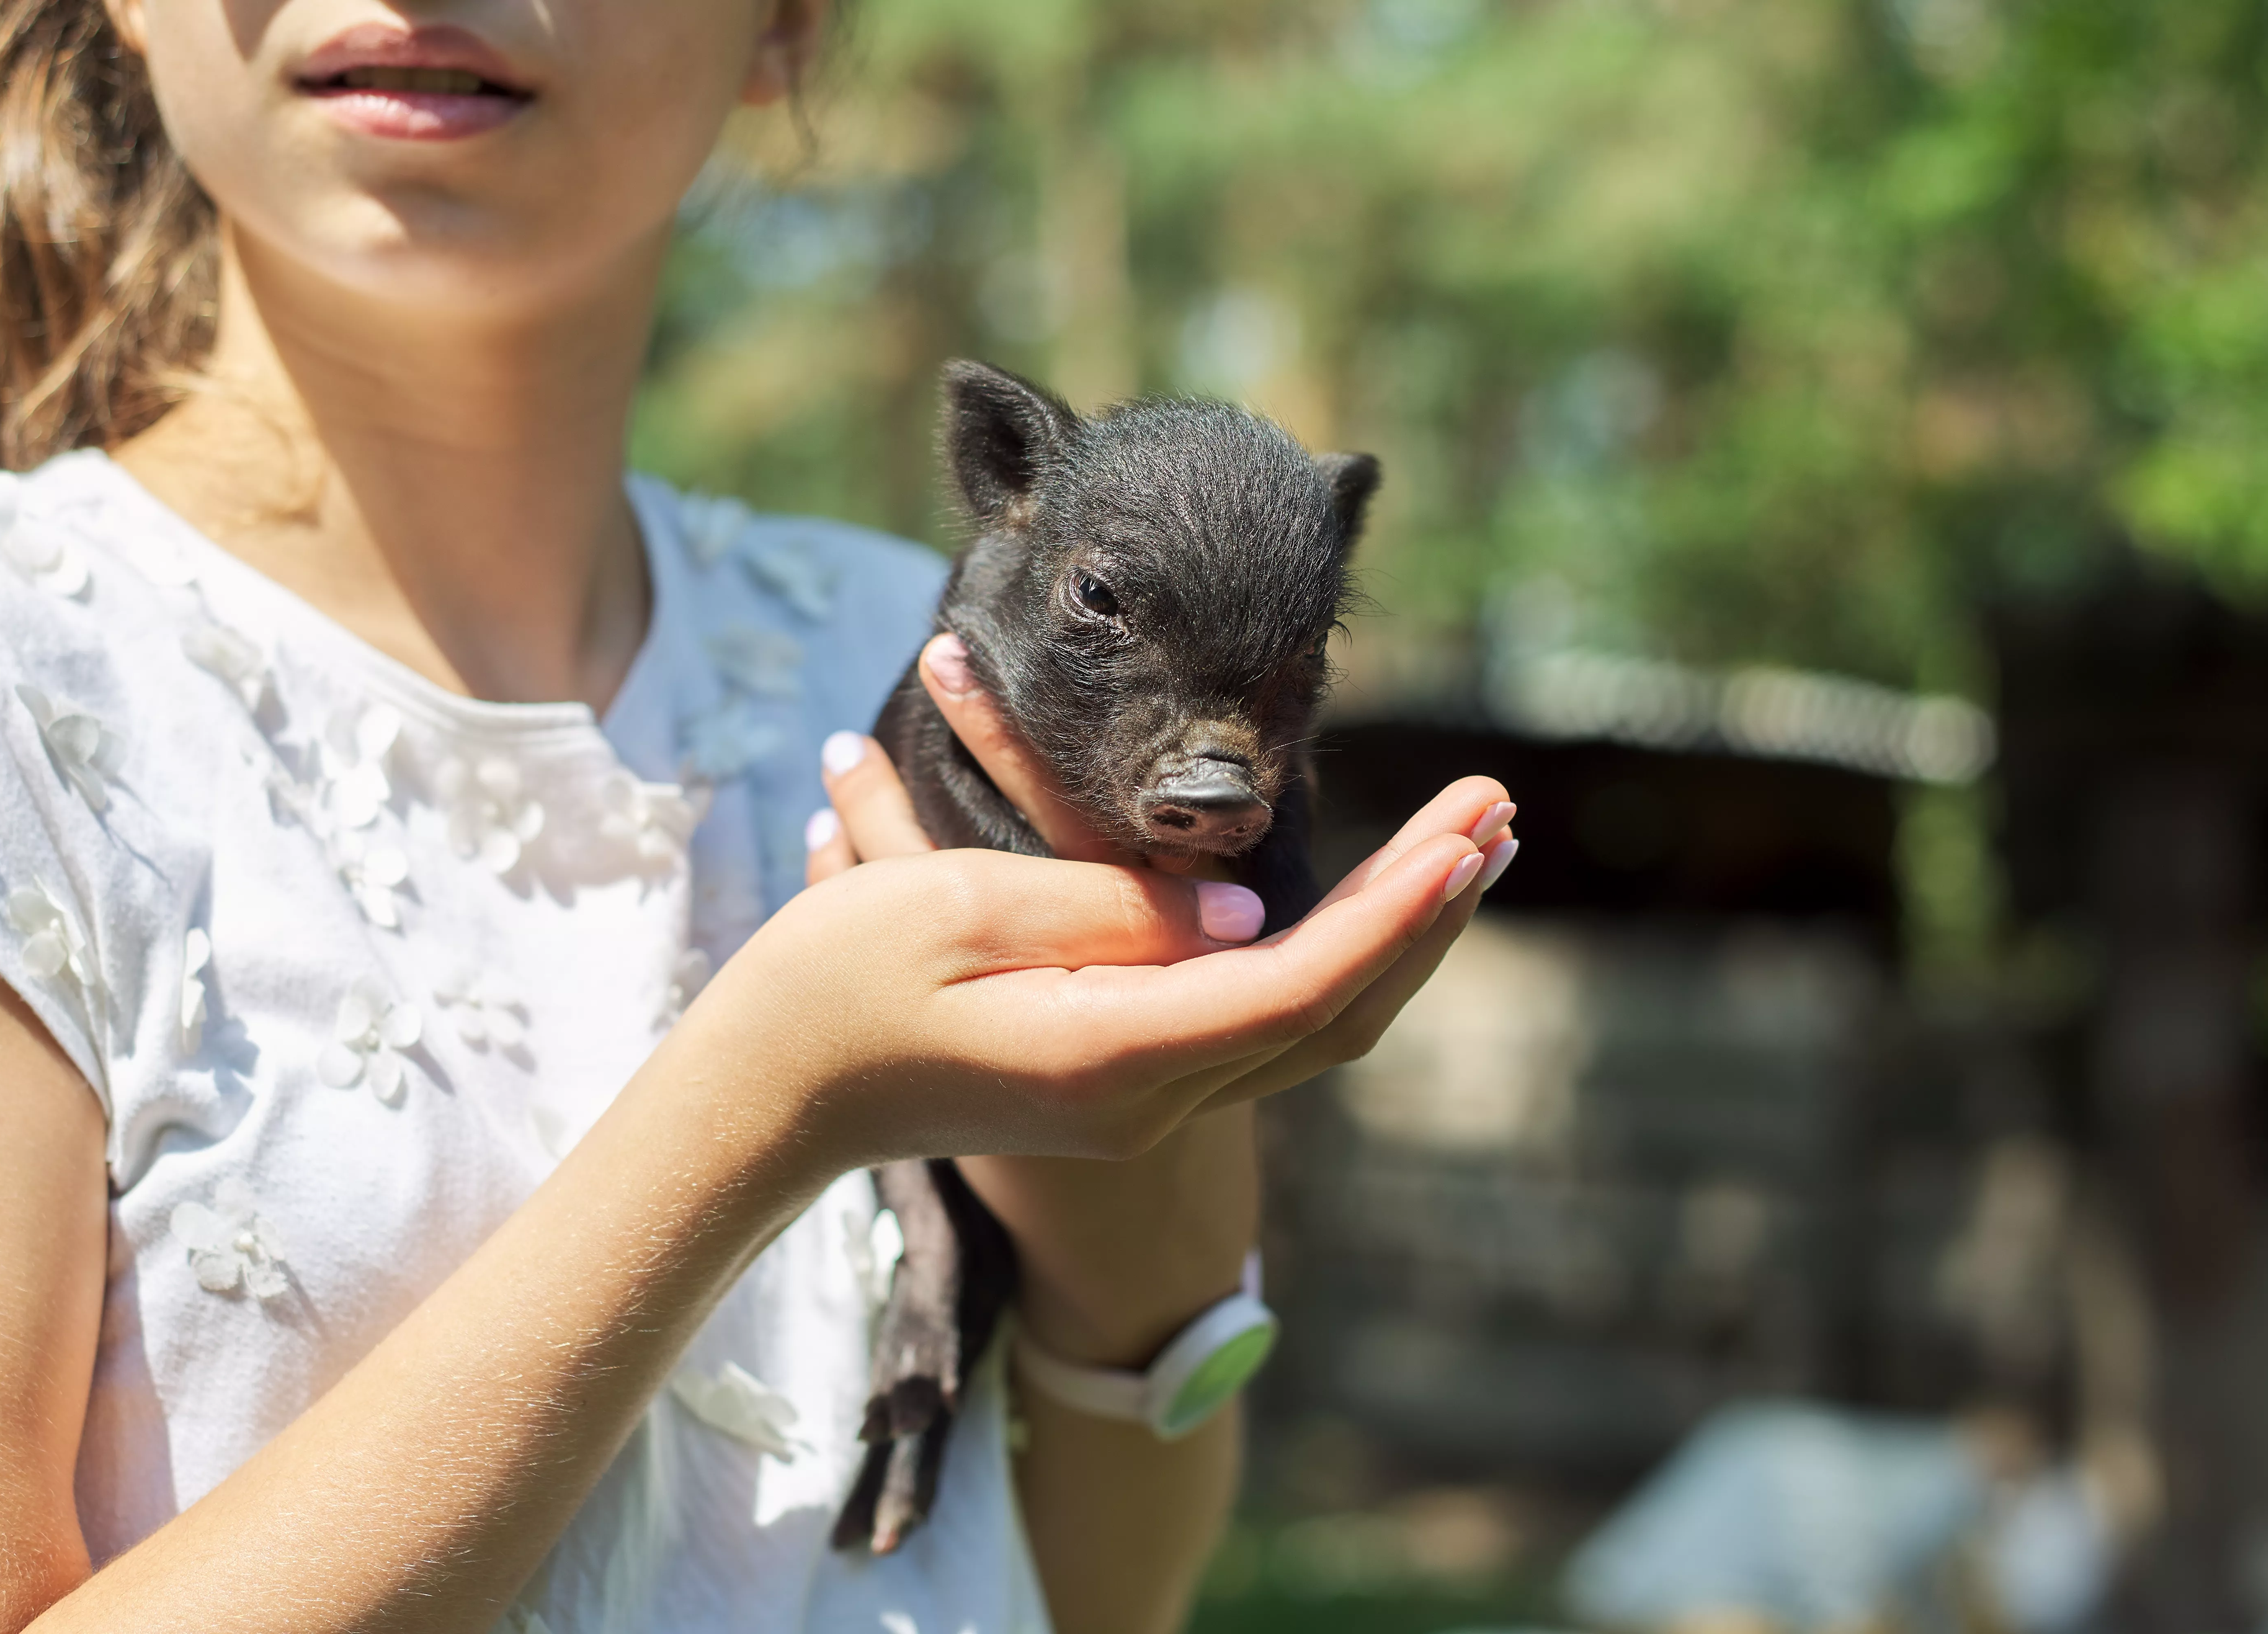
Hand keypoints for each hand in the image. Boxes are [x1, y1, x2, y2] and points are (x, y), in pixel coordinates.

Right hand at [795, 632, 1516, 1366]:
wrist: (769, 1095)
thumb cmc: (835, 986)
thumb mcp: (955, 913)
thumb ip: (1110, 909)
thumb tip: (1247, 907)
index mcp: (1112, 1056)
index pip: (1300, 981)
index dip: (1398, 905)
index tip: (1469, 827)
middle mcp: (1149, 1097)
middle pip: (1335, 1012)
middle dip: (1428, 912)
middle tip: (1498, 812)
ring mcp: (1141, 1101)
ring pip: (1312, 1023)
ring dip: (1396, 935)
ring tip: (1465, 847)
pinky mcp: (1123, 1079)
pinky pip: (1263, 1022)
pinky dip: (1334, 955)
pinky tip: (1367, 899)